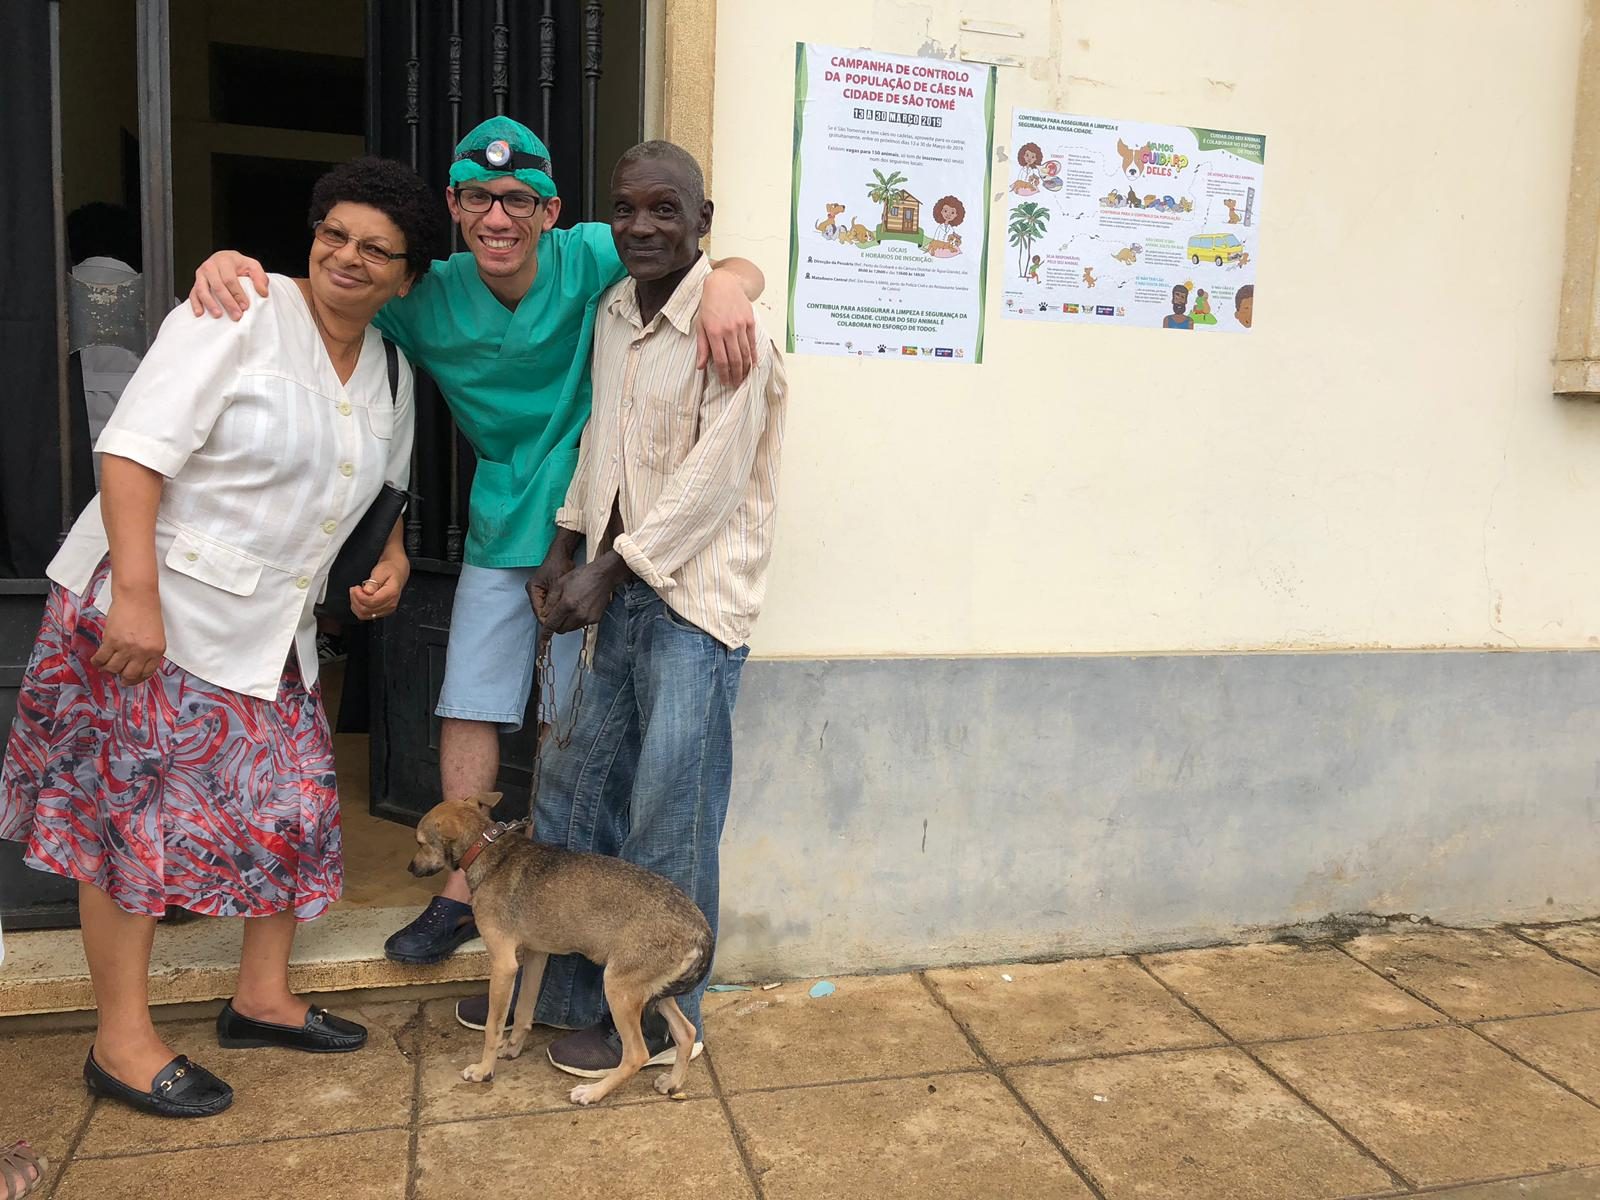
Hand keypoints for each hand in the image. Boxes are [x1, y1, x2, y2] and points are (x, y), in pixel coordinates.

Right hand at [91, 592, 165, 686]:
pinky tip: (97, 660)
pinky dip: (97, 662)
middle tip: (118, 677)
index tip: (132, 679)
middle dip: (123, 678)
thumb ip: (148, 651)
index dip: (137, 679)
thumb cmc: (147, 612)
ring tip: (106, 666)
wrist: (137, 596)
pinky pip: (101, 658)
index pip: (147, 673)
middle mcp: (143, 651)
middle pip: (130, 674)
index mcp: (157, 650)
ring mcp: (127, 647)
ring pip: (113, 668)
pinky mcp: (112, 640)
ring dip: (108, 669)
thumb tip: (135, 665)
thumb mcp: (155, 635)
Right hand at [189, 251, 268, 319]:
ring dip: (210, 304)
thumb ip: (260, 278)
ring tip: (218, 315)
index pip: (230, 279)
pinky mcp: (195, 283)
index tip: (245, 306)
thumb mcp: (252, 266)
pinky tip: (200, 313)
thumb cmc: (238, 265)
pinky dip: (195, 304)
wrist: (224, 259)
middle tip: (236, 315)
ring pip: (202, 290)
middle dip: (227, 302)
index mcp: (224, 261)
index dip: (238, 294)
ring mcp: (201, 275)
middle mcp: (210, 267)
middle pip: (217, 286)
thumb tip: (263, 292)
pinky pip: (193, 294)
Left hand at [350, 555, 409, 620]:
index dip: (360, 596)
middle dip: (356, 599)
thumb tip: (367, 591)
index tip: (355, 588)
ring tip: (355, 593)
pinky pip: (365, 615)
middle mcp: (390, 604)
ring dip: (356, 604)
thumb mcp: (381, 571)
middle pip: (366, 610)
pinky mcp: (381, 612)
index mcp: (392, 593)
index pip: (372, 601)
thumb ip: (374, 581)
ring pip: (364, 614)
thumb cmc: (389, 570)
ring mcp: (386, 610)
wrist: (396, 573)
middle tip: (354, 589)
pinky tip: (358, 599)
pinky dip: (358, 608)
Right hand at [526, 548, 576, 625]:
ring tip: (567, 618)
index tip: (556, 627)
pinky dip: (558, 608)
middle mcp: (534, 592)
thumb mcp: (557, 584)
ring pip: (547, 610)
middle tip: (564, 624)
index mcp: (533, 589)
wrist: (563, 554)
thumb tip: (552, 617)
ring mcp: (540, 592)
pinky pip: (551, 605)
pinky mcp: (547, 592)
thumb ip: (554, 600)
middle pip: (542, 612)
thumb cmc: (559, 564)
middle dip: (552, 618)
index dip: (548, 621)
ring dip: (555, 613)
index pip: (539, 611)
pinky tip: (566, 610)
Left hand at [540, 560, 620, 633]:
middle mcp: (578, 614)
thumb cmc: (583, 576)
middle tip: (556, 614)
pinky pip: (580, 625)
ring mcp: (587, 618)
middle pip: (560, 630)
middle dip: (556, 625)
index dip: (544, 635)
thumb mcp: (559, 584)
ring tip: (570, 608)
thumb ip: (550, 602)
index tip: (541, 642)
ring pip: (570, 629)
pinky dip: (576, 621)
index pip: (551, 625)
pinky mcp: (595, 619)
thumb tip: (544, 615)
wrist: (603, 575)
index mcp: (567, 604)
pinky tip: (579, 609)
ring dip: (566, 623)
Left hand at [694, 269, 757, 386]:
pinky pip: (753, 342)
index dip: (724, 374)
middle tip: (736, 384)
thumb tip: (701, 367)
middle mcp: (728, 330)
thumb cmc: (709, 305)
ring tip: (744, 378)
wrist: (723, 285)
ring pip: (745, 353)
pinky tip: (753, 364)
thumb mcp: (700, 325)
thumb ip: (702, 347)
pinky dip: (754, 355)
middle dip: (736, 375)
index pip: (721, 360)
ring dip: (745, 368)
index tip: (725, 382)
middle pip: (735, 359)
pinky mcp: (750, 322)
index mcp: (714, 333)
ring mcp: (741, 326)